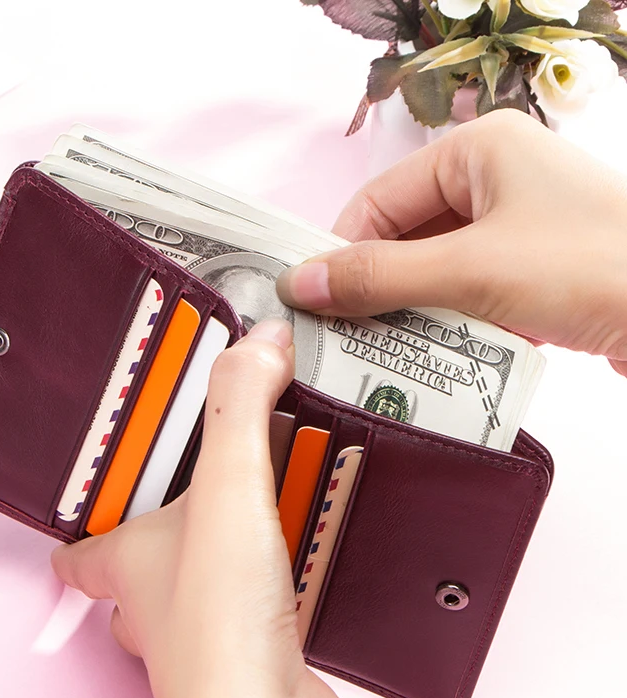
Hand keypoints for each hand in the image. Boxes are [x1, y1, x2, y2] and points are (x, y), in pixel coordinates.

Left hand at [52, 319, 354, 697]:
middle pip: (145, 552)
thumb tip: (257, 344)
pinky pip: (261, 602)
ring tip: (267, 495)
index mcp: (127, 559)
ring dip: (233, 540)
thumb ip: (239, 409)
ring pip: (207, 576)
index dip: (83, 510)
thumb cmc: (217, 628)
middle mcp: (156, 600)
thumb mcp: (227, 489)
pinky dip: (278, 576)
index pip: (80, 538)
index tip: (102, 478)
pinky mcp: (256, 650)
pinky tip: (306, 556)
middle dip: (174, 512)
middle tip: (205, 468)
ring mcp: (206, 628)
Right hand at [276, 109, 626, 377]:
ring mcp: (518, 226)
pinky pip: (467, 291)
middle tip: (342, 335)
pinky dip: (448, 321)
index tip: (313, 302)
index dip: (341, 251)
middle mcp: (496, 180)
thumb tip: (300, 283)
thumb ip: (380, 277)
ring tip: (382, 351)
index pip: (379, 200)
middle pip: (406, 236)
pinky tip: (433, 355)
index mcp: (479, 151)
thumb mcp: (470, 271)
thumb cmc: (589, 267)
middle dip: (377, 288)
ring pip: (435, 268)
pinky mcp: (534, 269)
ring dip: (411, 310)